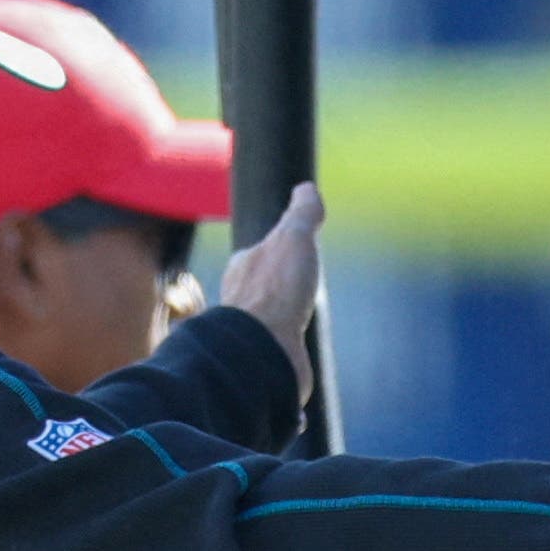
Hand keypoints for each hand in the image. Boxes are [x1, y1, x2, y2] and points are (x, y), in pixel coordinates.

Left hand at [214, 184, 321, 347]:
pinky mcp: (267, 361)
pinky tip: (300, 355)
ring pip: (269, 322)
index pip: (260, 253)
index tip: (294, 252)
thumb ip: (302, 215)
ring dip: (283, 322)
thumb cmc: (275, 291)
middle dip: (279, 288)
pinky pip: (278, 353)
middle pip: (263, 288)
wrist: (265, 350)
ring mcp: (254, 334)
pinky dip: (288, 354)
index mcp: (243, 268)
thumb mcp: (294, 238)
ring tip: (302, 321)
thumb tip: (307, 189)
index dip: (279, 251)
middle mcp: (242, 300)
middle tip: (301, 287)